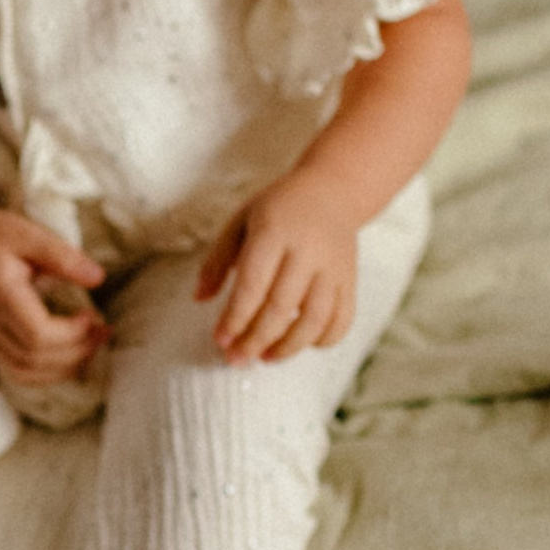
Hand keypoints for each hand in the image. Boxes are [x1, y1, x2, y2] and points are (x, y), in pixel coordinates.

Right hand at [0, 200, 108, 387]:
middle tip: (103, 330)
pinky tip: (73, 354)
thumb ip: (62, 256)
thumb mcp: (29, 234)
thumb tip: (98, 279)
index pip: (37, 335)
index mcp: (1, 297)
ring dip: (66, 366)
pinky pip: (21, 372)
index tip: (92, 314)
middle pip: (35, 359)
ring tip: (93, 343)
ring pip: (27, 373)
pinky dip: (51, 372)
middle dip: (77, 351)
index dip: (71, 333)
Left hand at [195, 169, 361, 363]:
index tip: (220, 340)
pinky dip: (324, 340)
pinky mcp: (350, 279)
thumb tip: (199, 299)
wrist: (332, 191)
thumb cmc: (278, 210)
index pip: (253, 284)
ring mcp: (333, 266)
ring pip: (315, 318)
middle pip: (281, 307)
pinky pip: (343, 318)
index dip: (235, 317)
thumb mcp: (241, 222)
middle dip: (255, 339)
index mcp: (274, 231)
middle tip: (236, 359)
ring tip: (266, 357)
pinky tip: (302, 345)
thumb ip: (217, 260)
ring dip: (288, 346)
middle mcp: (307, 250)